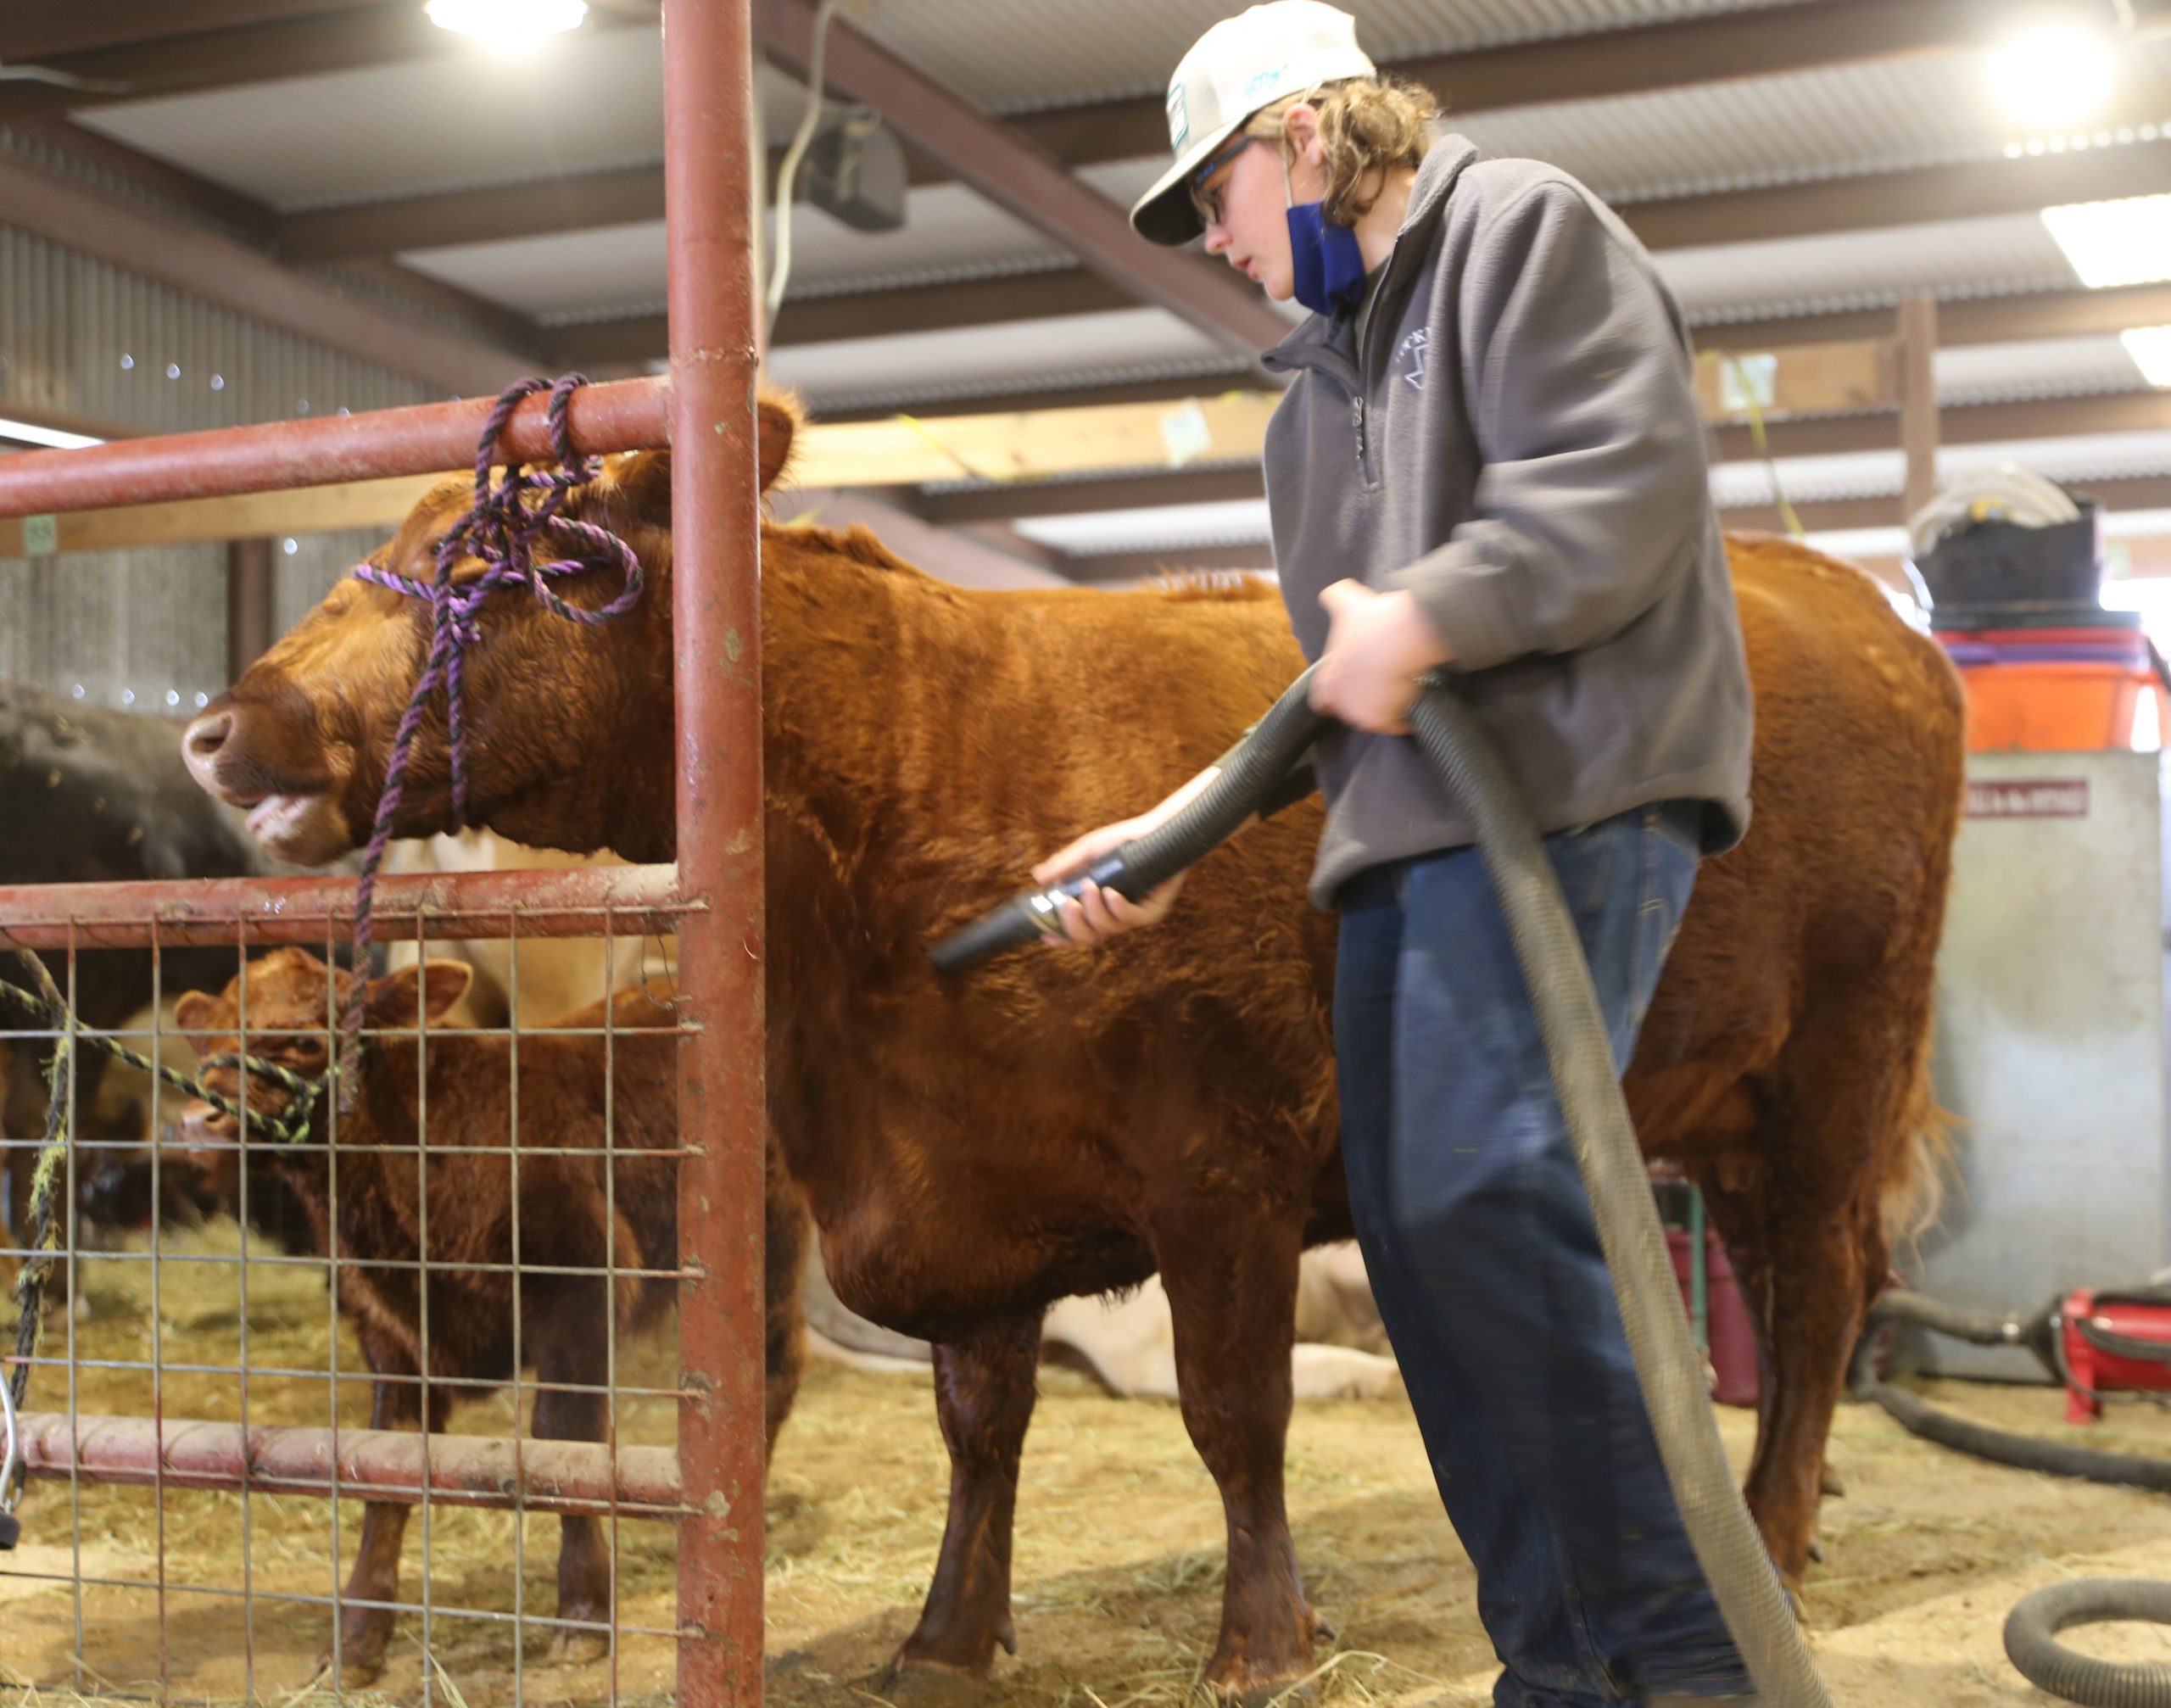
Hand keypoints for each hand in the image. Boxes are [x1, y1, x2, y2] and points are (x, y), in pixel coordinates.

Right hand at [1029, 815, 1187, 947]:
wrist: (1156, 828)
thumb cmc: (1122, 840)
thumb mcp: (1088, 851)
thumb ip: (1064, 865)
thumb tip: (1037, 876)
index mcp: (1097, 906)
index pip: (1077, 931)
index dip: (1061, 938)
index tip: (1046, 935)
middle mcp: (1114, 916)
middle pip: (1088, 938)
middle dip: (1073, 925)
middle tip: (1066, 904)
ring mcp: (1134, 915)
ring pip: (1107, 929)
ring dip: (1094, 910)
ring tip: (1089, 886)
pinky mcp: (1153, 910)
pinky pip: (1132, 919)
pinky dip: (1118, 908)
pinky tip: (1111, 894)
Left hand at [1310, 581, 1450, 733]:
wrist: (1403, 637)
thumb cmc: (1373, 621)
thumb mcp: (1347, 601)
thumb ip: (1334, 598)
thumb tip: (1329, 594)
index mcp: (1327, 681)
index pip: (1322, 698)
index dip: (1337, 692)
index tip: (1351, 686)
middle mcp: (1340, 701)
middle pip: (1349, 710)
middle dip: (1363, 700)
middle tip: (1379, 687)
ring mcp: (1362, 714)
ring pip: (1372, 718)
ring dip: (1383, 710)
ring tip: (1396, 695)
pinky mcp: (1385, 722)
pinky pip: (1395, 726)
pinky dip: (1403, 720)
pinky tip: (1410, 707)